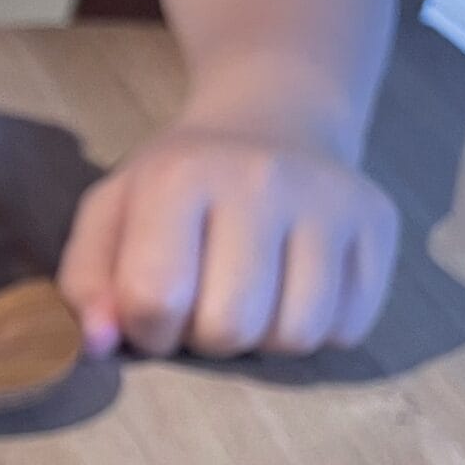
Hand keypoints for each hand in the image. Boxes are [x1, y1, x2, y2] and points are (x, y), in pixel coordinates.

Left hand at [58, 124, 398, 357]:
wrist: (272, 120)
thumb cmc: (177, 185)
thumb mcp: (111, 216)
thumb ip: (86, 284)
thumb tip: (97, 344)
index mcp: (181, 177)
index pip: (156, 298)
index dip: (146, 329)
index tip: (151, 309)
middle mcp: (263, 180)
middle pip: (229, 327)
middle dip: (205, 338)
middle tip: (203, 304)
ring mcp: (331, 199)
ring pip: (296, 334)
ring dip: (263, 339)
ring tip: (249, 298)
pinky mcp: (379, 222)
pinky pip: (349, 326)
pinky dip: (317, 329)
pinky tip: (294, 290)